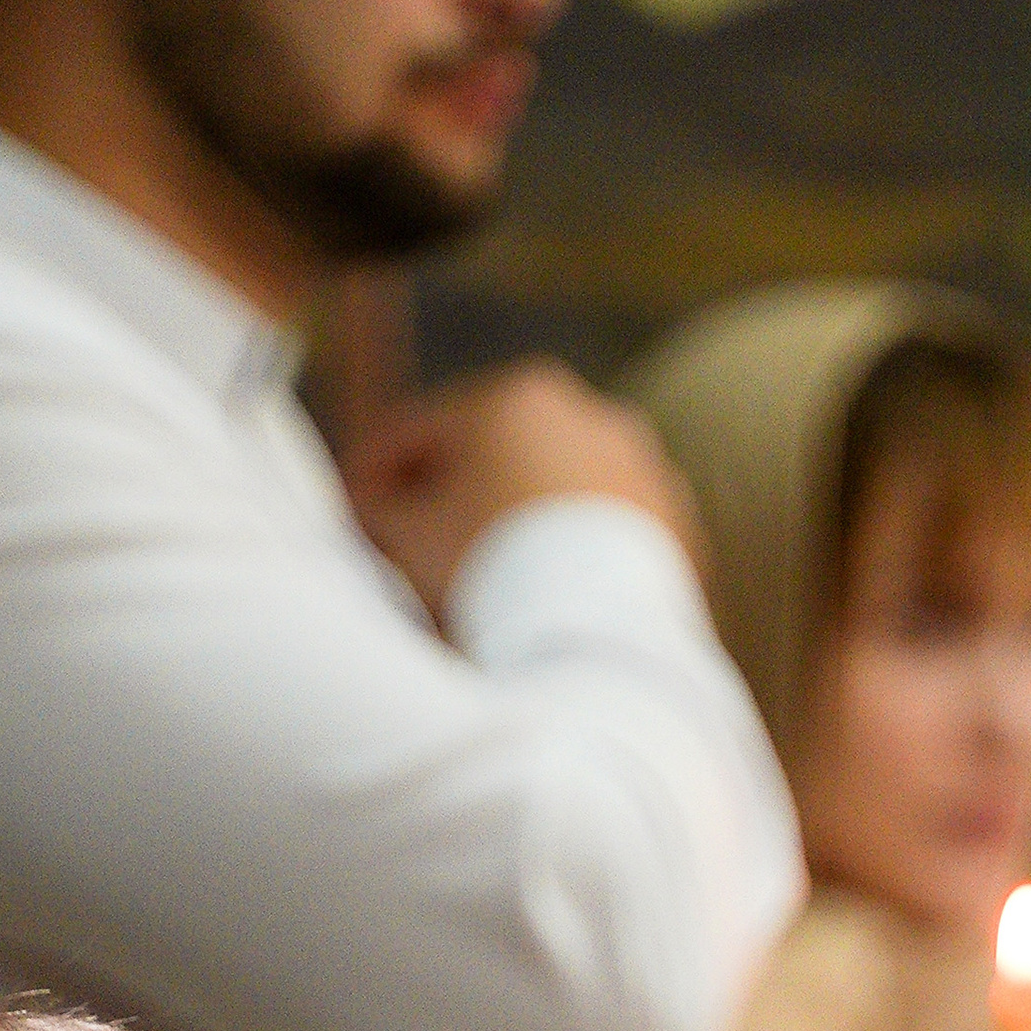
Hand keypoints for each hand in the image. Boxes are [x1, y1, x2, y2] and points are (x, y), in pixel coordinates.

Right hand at [346, 362, 700, 619]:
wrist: (597, 635)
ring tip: (486, 576)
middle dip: (453, 495)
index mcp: (517, 395)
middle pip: (497, 456)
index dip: (376, 469)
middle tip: (415, 538)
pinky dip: (575, 558)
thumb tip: (366, 510)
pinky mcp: (679, 531)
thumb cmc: (491, 570)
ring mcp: (644, 470)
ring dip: (519, 524)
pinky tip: (548, 596)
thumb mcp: (408, 537)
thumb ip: (378, 512)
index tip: (351, 503)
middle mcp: (591, 414)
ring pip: (558, 498)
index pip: (424, 428)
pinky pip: (606, 542)